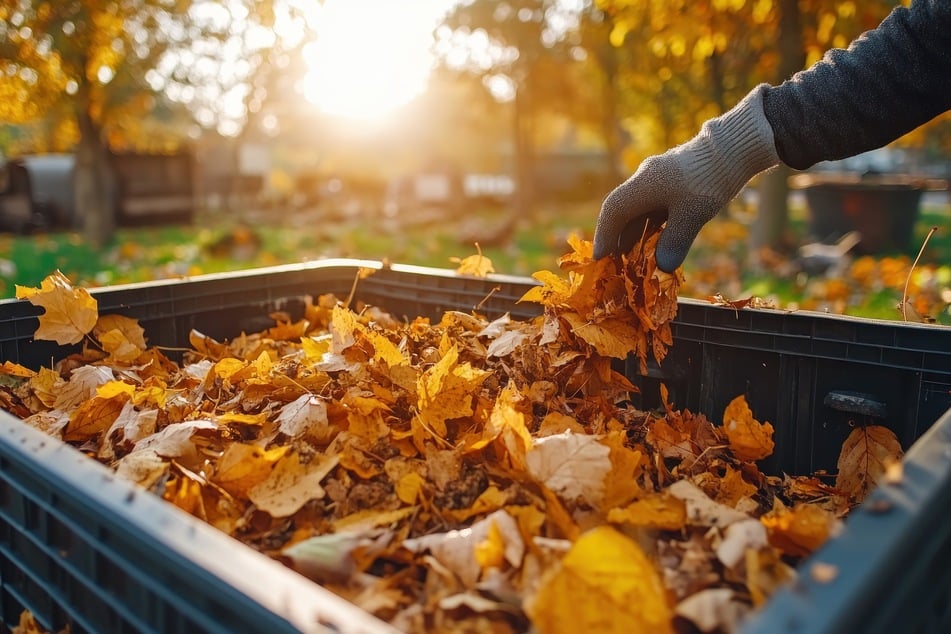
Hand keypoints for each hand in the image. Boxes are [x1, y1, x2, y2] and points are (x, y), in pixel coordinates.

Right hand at [593, 85, 779, 271]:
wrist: (735, 147)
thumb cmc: (709, 181)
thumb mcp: (692, 215)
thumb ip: (675, 242)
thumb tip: (663, 267)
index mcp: (642, 184)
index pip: (613, 212)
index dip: (604, 236)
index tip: (599, 259)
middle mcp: (645, 179)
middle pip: (623, 212)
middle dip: (618, 239)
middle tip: (616, 265)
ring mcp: (659, 179)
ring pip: (639, 210)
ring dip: (636, 234)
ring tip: (635, 259)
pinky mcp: (674, 181)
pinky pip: (654, 206)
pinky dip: (652, 226)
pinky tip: (657, 242)